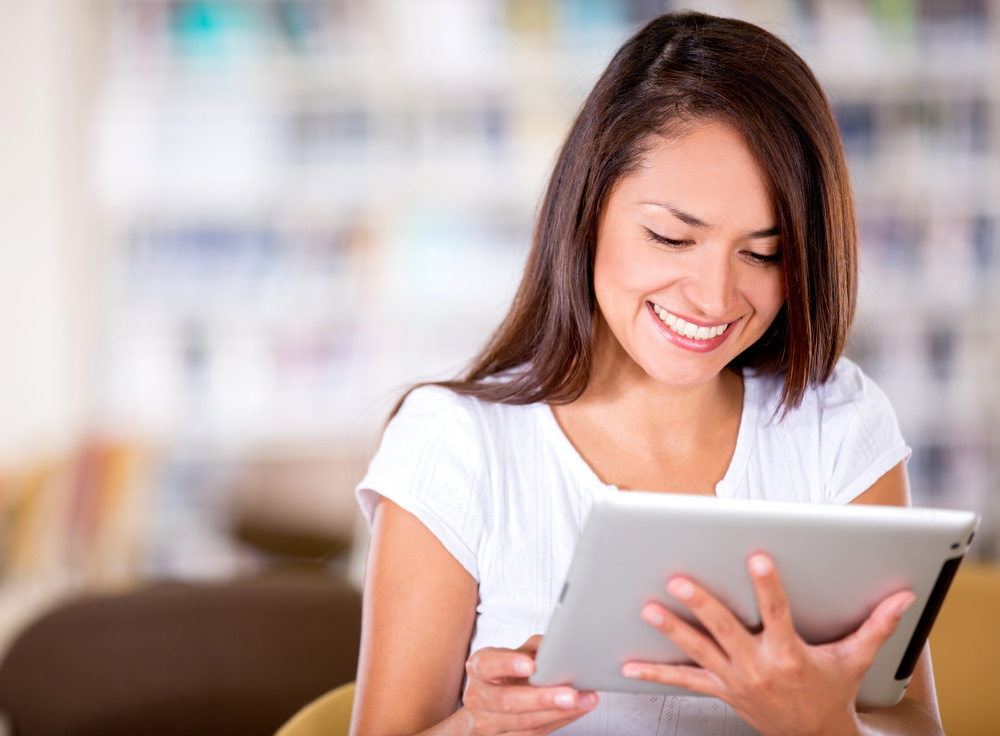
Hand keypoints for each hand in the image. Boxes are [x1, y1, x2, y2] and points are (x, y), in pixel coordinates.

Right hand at [462, 635, 597, 734]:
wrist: (485, 705)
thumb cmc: (503, 673)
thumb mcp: (512, 653)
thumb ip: (532, 647)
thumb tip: (556, 645)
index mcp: (479, 669)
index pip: (487, 665)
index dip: (508, 664)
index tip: (531, 665)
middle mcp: (478, 696)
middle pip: (508, 700)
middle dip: (542, 698)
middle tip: (570, 693)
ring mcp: (488, 721)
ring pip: (524, 722)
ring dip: (557, 713)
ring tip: (582, 701)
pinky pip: (533, 733)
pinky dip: (558, 720)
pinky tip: (575, 711)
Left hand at [621, 553, 914, 735]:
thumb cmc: (830, 691)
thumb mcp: (855, 659)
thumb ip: (877, 625)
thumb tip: (903, 596)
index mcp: (790, 654)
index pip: (777, 612)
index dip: (766, 584)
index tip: (755, 556)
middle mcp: (759, 666)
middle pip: (726, 630)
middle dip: (702, 605)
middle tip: (679, 580)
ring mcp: (735, 679)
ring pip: (699, 651)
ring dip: (673, 630)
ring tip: (650, 609)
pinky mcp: (720, 689)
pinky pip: (684, 680)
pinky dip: (656, 672)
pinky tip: (630, 663)